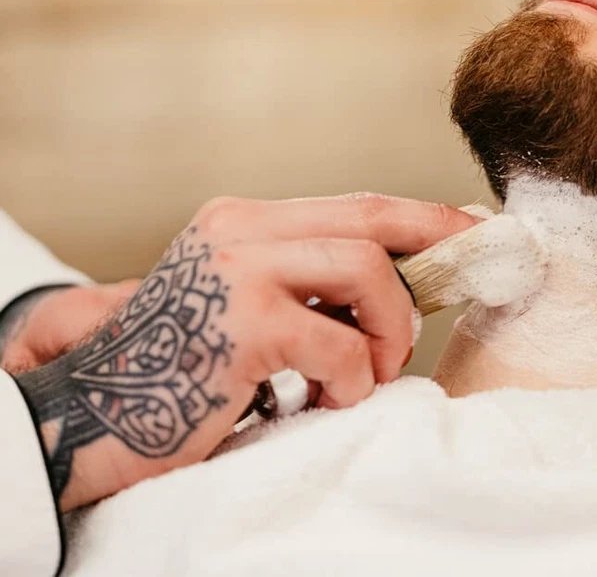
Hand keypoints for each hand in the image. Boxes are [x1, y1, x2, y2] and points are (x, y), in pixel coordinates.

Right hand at [15, 195, 476, 510]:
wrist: (95, 416)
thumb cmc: (188, 370)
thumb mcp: (251, 306)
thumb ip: (314, 284)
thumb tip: (410, 279)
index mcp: (245, 222)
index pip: (357, 206)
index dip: (425, 219)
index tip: (474, 230)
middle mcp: (239, 232)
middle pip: (370, 219)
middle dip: (436, 247)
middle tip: (472, 276)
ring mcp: (236, 273)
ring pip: (366, 269)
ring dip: (389, 330)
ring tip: (367, 373)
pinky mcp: (240, 327)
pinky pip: (339, 347)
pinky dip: (350, 381)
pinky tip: (323, 402)